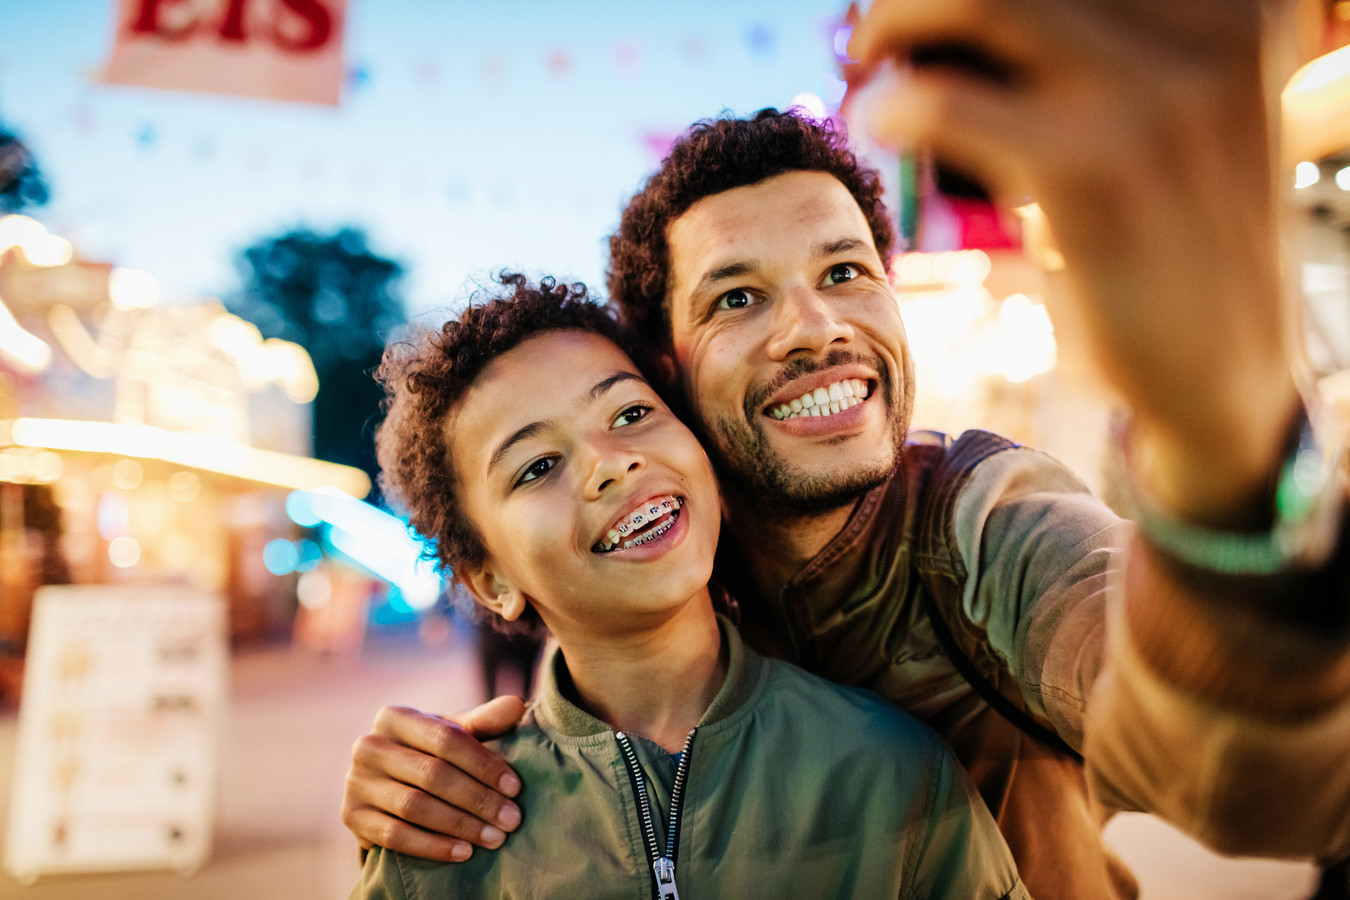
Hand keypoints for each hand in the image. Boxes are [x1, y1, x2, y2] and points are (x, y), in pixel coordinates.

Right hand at [342, 697, 526, 861]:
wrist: (388, 784)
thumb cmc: (431, 752)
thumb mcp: (454, 732)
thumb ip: (485, 720)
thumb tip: (516, 705)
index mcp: (395, 716)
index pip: (447, 739)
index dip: (484, 764)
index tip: (515, 787)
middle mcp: (369, 745)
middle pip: (432, 775)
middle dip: (478, 799)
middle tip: (512, 819)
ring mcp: (355, 782)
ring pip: (415, 807)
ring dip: (460, 825)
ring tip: (494, 838)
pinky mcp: (352, 816)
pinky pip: (395, 836)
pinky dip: (432, 846)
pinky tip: (463, 852)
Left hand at [850, 0, 1301, 524]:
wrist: (1223, 371)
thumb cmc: (1174, 238)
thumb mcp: (1166, 116)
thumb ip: (1094, 52)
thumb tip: (951, 16)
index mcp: (1235, 5)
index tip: (927, 19)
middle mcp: (1210, 30)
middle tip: (876, 38)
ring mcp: (1156, 97)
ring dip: (894, 24)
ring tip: (867, 73)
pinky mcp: (1091, 173)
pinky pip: (947, 102)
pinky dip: (891, 106)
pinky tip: (881, 128)